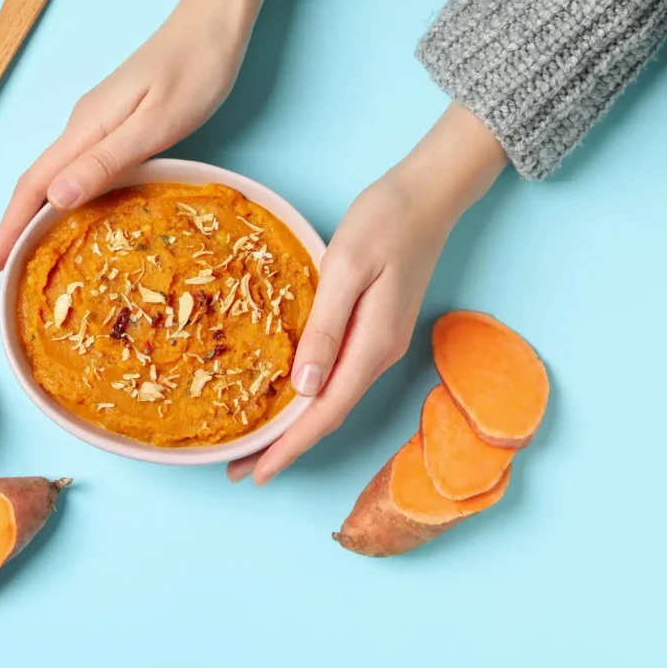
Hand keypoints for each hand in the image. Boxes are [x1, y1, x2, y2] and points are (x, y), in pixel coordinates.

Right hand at [0, 0, 263, 274]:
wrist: (212, 27)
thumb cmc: (193, 73)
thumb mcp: (153, 124)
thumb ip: (106, 161)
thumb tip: (55, 197)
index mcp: (86, 130)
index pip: (33, 187)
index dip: (8, 229)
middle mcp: (82, 127)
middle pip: (35, 184)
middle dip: (12, 228)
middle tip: (0, 271)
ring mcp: (96, 124)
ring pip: (54, 177)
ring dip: (34, 215)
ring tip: (26, 254)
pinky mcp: (113, 124)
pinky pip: (76, 168)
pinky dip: (62, 199)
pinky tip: (70, 215)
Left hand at [227, 103, 508, 484]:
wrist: (428, 194)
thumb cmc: (385, 221)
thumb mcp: (347, 268)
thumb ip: (325, 328)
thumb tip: (303, 388)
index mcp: (373, 344)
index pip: (325, 413)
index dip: (290, 447)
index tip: (256, 473)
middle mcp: (379, 354)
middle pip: (328, 415)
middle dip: (285, 447)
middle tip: (239, 470)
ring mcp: (381, 344)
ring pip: (333, 399)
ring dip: (296, 426)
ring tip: (255, 445)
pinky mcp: (376, 329)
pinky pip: (339, 377)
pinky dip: (309, 398)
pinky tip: (287, 399)